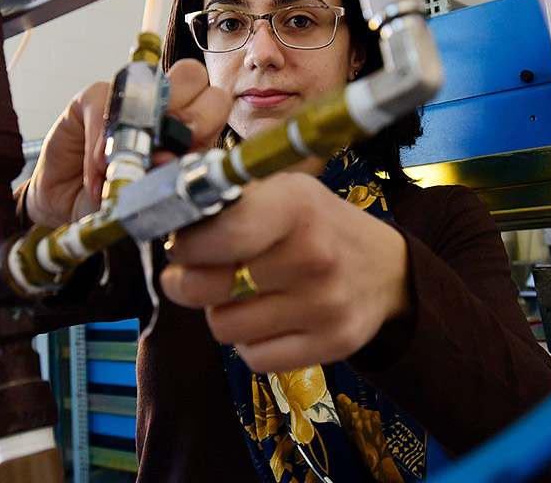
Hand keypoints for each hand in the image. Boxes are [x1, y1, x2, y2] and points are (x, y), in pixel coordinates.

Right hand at [25, 60, 229, 228]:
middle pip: (193, 74)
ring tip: (121, 170)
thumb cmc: (119, 204)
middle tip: (162, 155)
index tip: (186, 158)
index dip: (206, 122)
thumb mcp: (152, 198)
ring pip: (149, 78)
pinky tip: (97, 174)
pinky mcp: (94, 98)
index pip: (216, 100)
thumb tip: (167, 157)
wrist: (70, 211)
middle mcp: (164, 104)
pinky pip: (105, 102)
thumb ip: (164, 177)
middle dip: (180, 113)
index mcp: (191, 128)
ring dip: (136, 128)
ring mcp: (130, 97)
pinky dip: (100, 141)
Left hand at [159, 172, 411, 372]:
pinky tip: (266, 319)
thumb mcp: (283, 193)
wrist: (387, 271)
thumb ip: (227, 201)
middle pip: (206, 287)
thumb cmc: (316, 226)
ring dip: (220, 312)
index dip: (184, 245)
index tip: (179, 245)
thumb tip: (163, 209)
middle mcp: (313, 254)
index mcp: (296, 206)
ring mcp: (325, 304)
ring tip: (239, 295)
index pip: (218, 233)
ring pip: (223, 326)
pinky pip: (254, 357)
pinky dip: (249, 342)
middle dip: (186, 282)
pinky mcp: (333, 344)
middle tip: (190, 274)